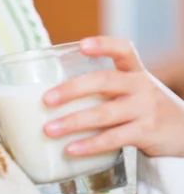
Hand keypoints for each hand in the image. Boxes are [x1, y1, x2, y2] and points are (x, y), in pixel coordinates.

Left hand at [42, 36, 183, 157]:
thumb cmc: (146, 110)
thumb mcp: (133, 92)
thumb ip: (105, 89)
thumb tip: (54, 98)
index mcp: (135, 72)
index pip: (123, 50)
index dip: (103, 45)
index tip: (82, 45)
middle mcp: (141, 86)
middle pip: (103, 81)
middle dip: (71, 90)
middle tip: (46, 100)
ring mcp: (145, 109)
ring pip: (104, 113)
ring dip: (73, 122)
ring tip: (49, 130)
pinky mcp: (147, 132)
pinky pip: (113, 138)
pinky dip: (89, 145)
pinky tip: (70, 149)